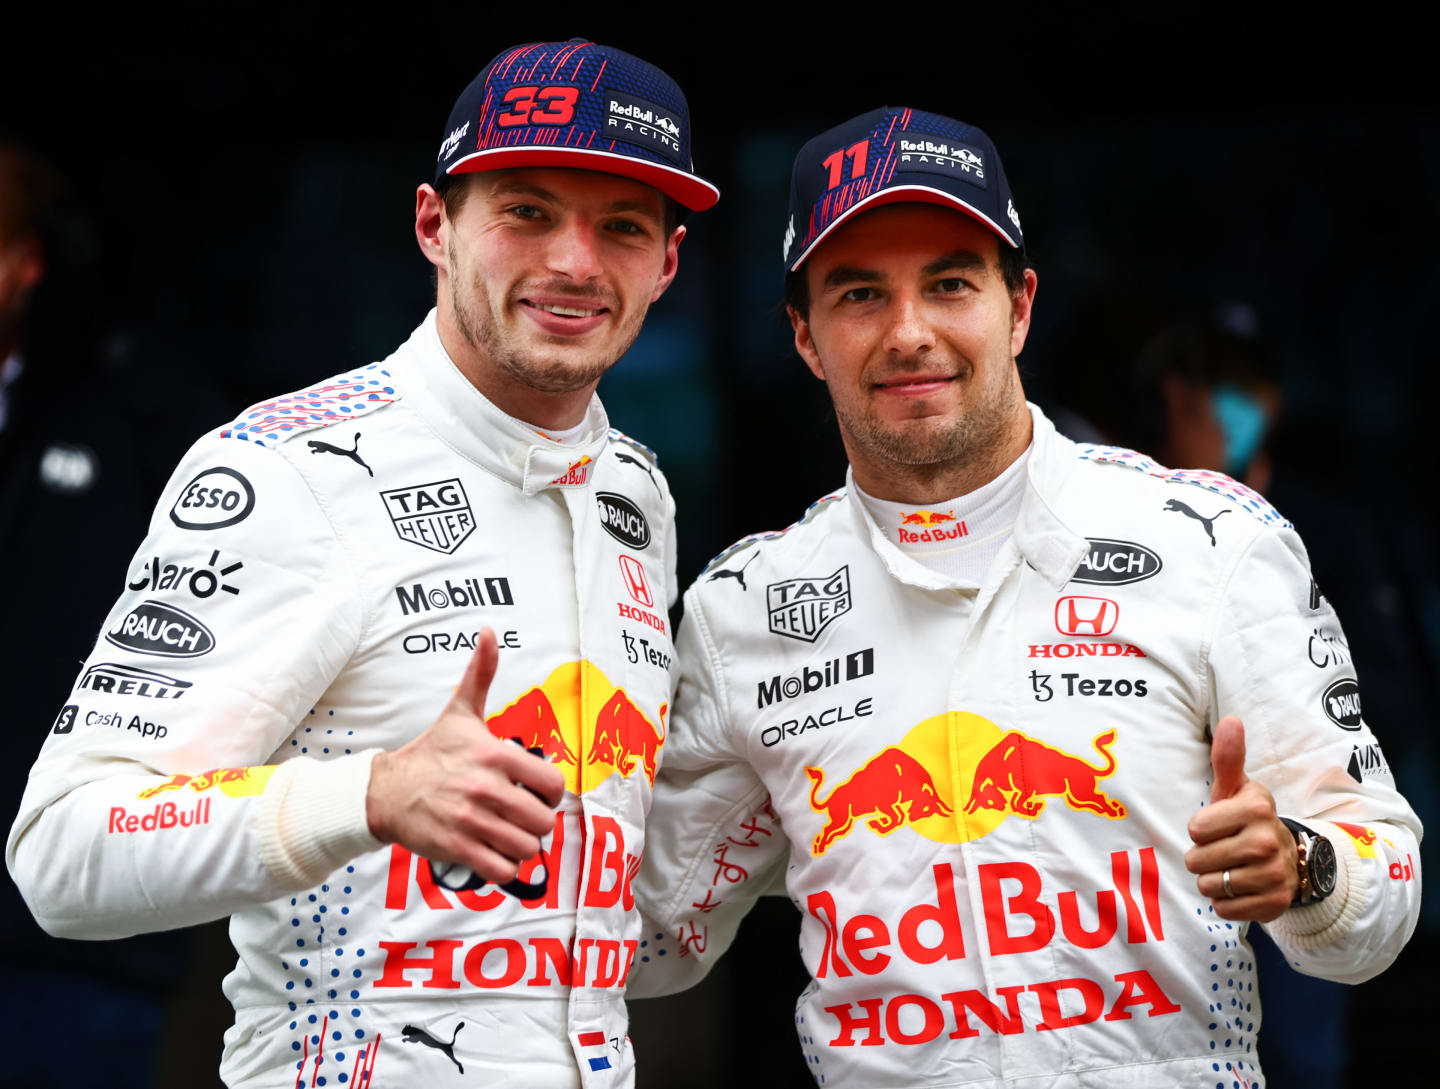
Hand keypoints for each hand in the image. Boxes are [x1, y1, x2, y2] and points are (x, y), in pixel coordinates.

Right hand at [365, 627, 565, 883]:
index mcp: (496, 756)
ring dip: (522, 846)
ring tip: (510, 835)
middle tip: (522, 816)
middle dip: (537, 822)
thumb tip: (488, 631)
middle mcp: (487, 789)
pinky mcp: (458, 850)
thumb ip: (481, 673)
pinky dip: (505, 866)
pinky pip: (502, 870)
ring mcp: (473, 822)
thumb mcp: (460, 712)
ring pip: (527, 848)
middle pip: (544, 821)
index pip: (554, 785)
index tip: (536, 792)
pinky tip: (495, 852)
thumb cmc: (431, 752)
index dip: (551, 793)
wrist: (386, 791)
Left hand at [1184, 716, 1299, 921]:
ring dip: (1213, 881)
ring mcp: (1274, 874)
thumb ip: (1227, 758)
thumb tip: (1231, 721)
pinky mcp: (1274, 904)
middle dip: (1203, 858)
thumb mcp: (1236, 789)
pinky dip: (1226, 902)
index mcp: (1256, 808)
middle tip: (1225, 850)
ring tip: (1233, 868)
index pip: (1195, 829)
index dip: (1201, 830)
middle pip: (1197, 860)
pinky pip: (1224, 909)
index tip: (1221, 826)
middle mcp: (1268, 840)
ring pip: (1209, 886)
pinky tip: (1242, 889)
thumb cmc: (1247, 819)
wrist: (1288, 859)